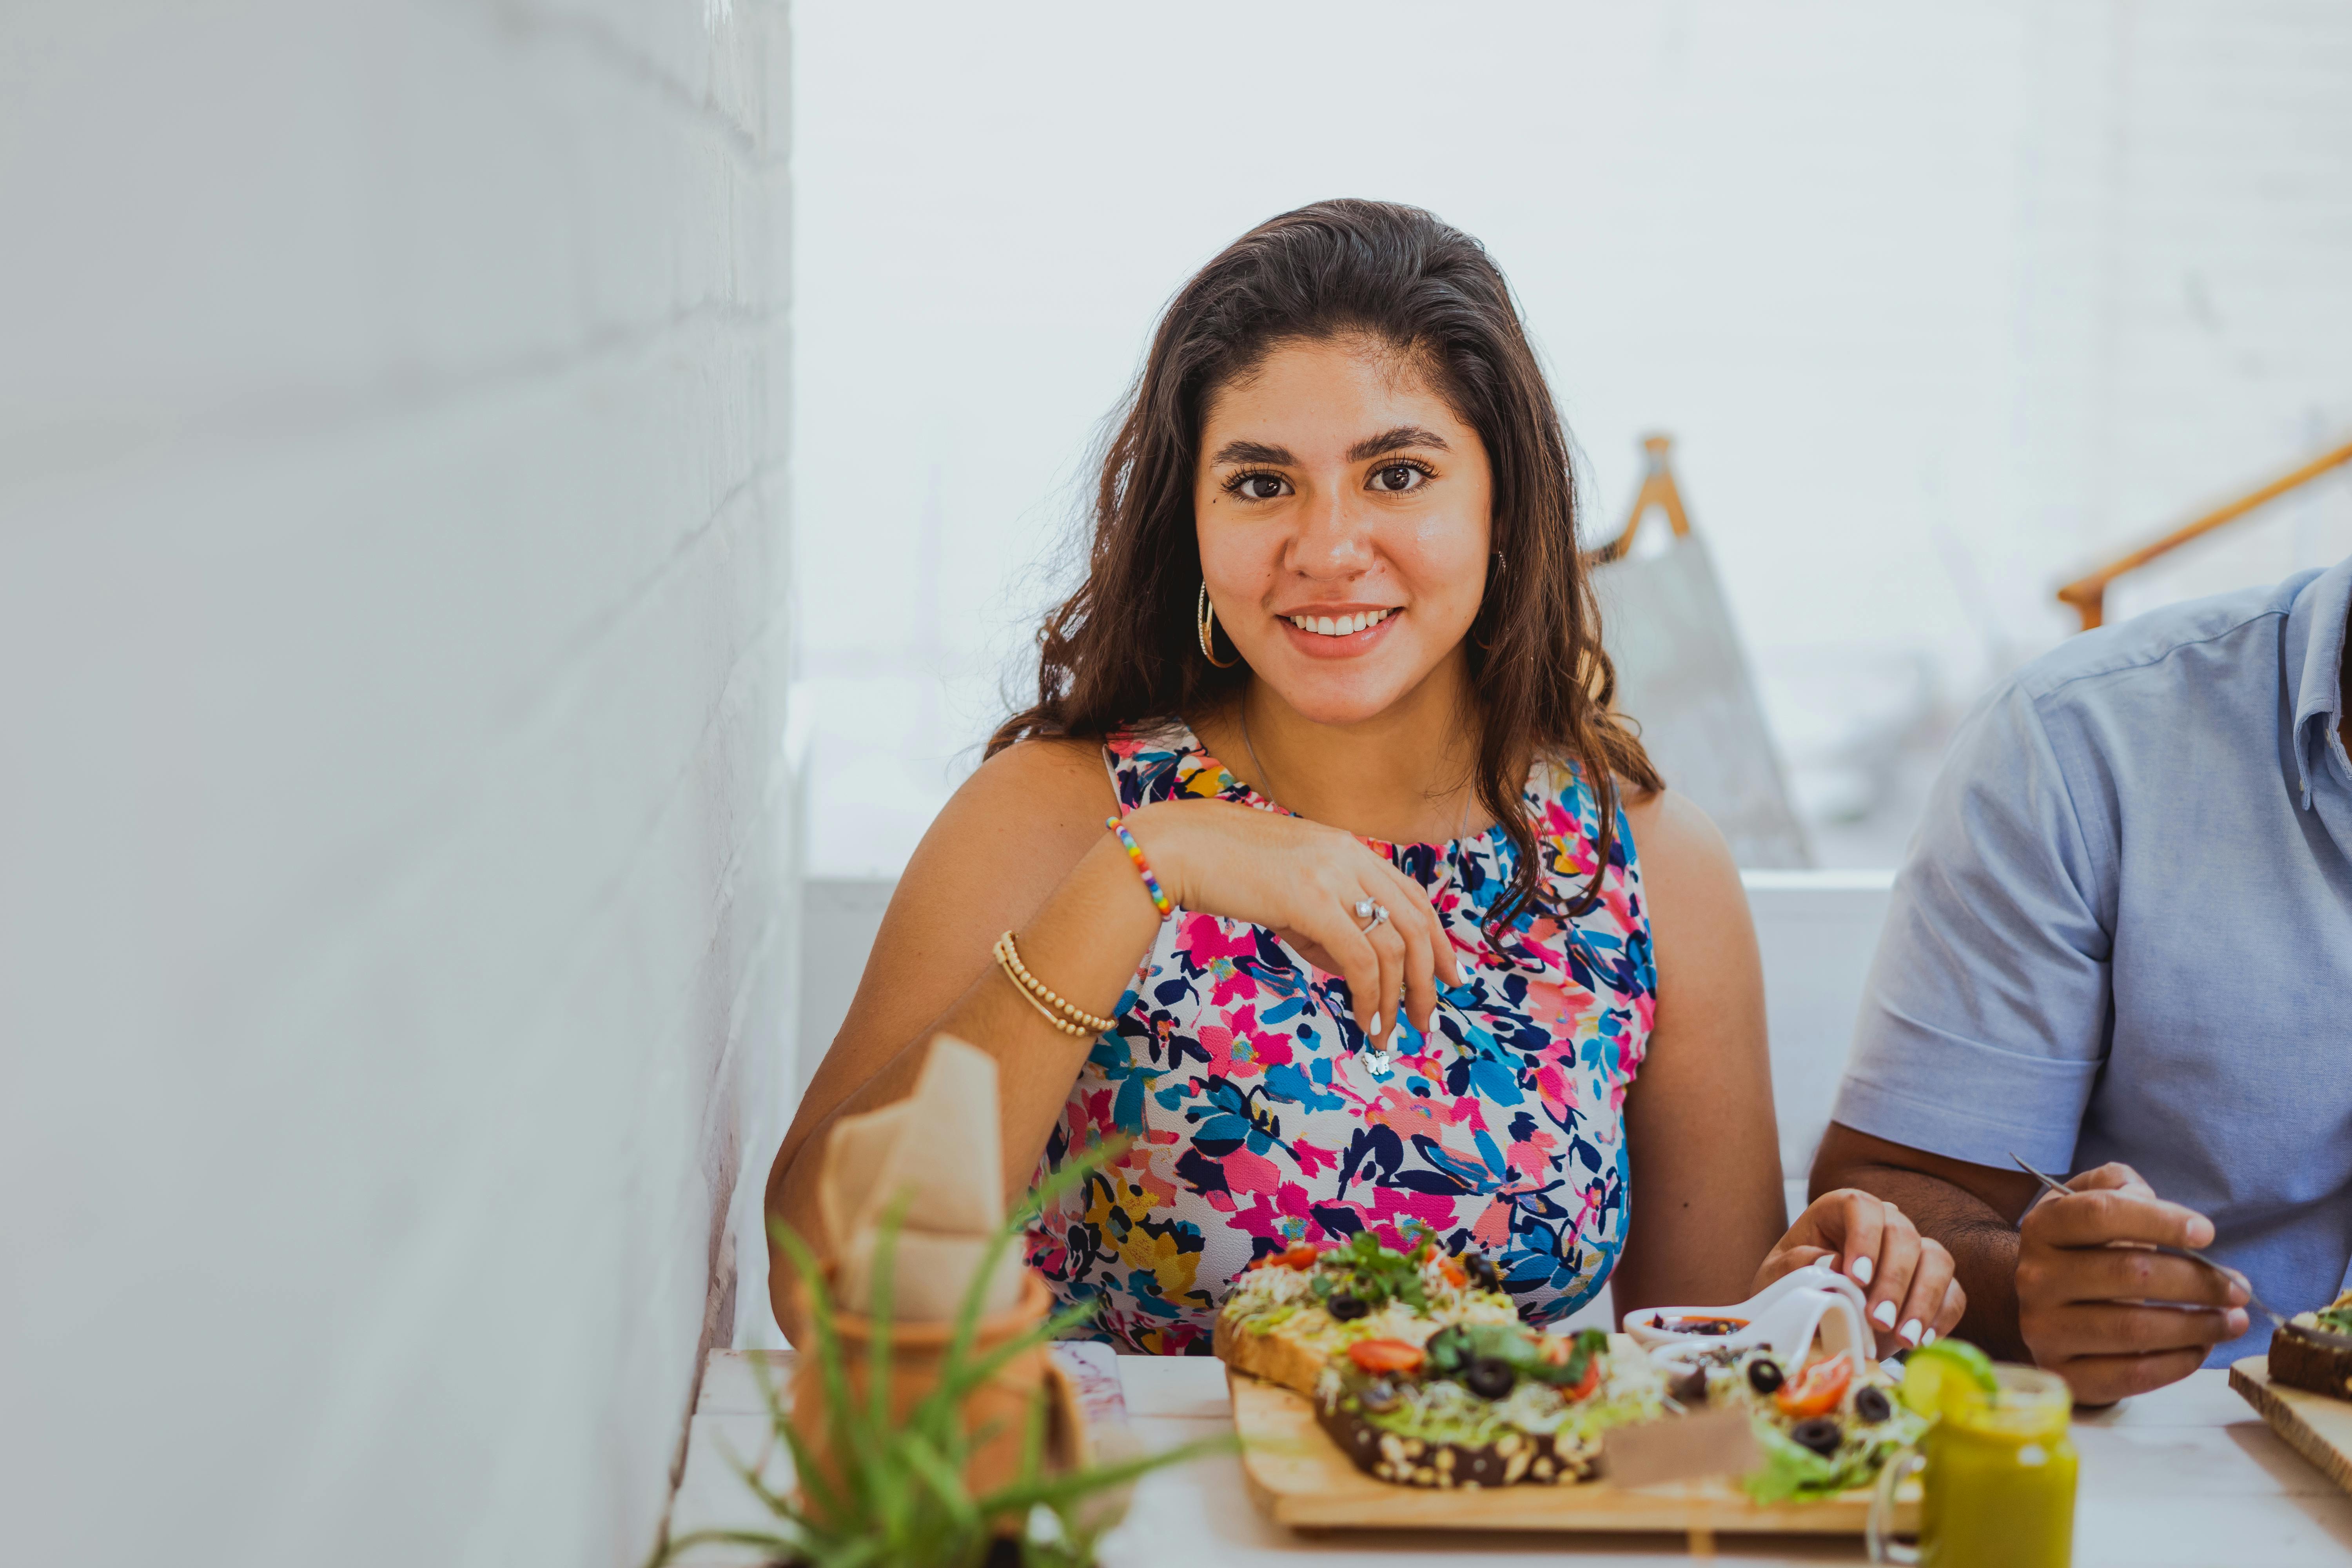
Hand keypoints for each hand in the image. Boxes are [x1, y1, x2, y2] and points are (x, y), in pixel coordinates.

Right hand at [1126, 799, 1462, 1047]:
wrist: (1182, 849)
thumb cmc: (1228, 871)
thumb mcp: (1292, 892)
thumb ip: (1327, 923)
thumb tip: (1356, 970)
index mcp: (1351, 849)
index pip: (1413, 898)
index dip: (1439, 941)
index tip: (1449, 977)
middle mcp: (1352, 857)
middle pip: (1415, 925)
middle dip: (1429, 979)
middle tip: (1426, 1020)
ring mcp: (1333, 875)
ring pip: (1394, 946)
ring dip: (1399, 997)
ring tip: (1390, 1032)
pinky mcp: (1312, 899)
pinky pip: (1361, 959)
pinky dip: (1371, 996)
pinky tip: (1366, 1020)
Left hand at [1756, 1189, 1965, 1359]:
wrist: (1814, 1319)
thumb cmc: (1794, 1288)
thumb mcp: (1779, 1277)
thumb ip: (1798, 1266)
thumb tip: (1833, 1262)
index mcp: (1840, 1211)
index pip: (1861, 1207)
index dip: (1864, 1239)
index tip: (1856, 1278)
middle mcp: (1883, 1224)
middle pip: (1904, 1235)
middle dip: (1893, 1281)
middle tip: (1877, 1322)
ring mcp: (1913, 1253)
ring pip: (1937, 1260)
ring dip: (1922, 1301)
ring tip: (1903, 1340)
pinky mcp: (1935, 1285)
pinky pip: (1954, 1293)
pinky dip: (1942, 1317)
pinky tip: (1922, 1341)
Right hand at [2015, 1162, 2246, 1404]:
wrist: (2049, 1307)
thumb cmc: (2087, 1250)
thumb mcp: (2091, 1202)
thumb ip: (2119, 1185)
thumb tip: (2147, 1201)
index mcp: (2043, 1226)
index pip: (2100, 1214)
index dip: (2159, 1221)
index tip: (2208, 1234)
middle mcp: (2035, 1277)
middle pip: (2128, 1273)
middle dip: (2197, 1282)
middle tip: (2239, 1289)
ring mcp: (2044, 1328)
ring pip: (2133, 1327)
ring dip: (2198, 1325)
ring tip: (2234, 1320)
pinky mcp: (2064, 1373)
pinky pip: (2130, 1373)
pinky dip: (2177, 1363)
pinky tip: (2201, 1348)